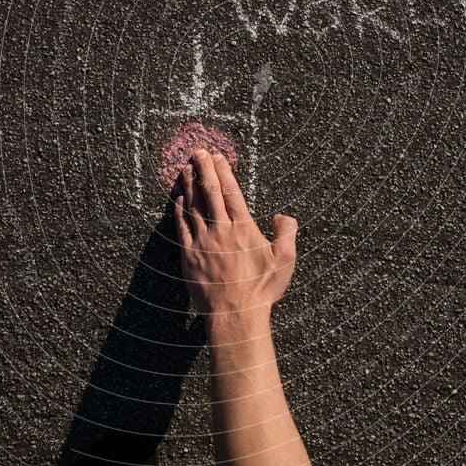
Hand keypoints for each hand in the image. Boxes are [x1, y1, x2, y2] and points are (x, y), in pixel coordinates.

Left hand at [173, 149, 296, 326]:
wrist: (235, 314)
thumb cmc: (261, 289)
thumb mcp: (285, 260)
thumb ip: (286, 233)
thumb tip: (281, 216)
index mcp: (243, 228)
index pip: (230, 192)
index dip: (223, 171)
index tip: (218, 157)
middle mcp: (220, 230)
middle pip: (209, 192)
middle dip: (204, 168)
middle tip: (198, 151)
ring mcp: (202, 242)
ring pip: (193, 205)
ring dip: (189, 184)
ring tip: (186, 167)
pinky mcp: (189, 255)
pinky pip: (181, 226)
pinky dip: (179, 209)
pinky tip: (178, 198)